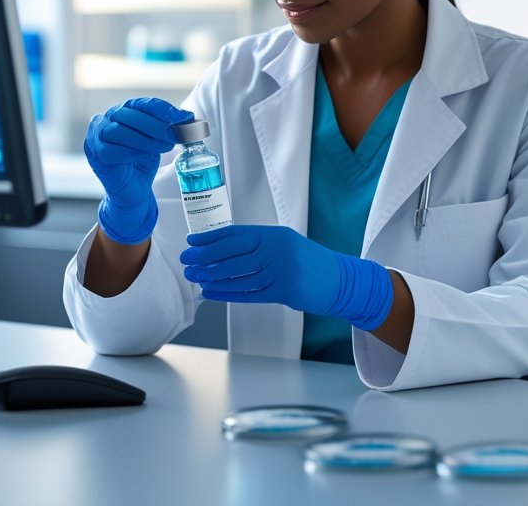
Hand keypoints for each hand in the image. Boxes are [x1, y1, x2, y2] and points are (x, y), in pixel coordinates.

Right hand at [84, 97, 192, 243]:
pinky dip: (129, 151)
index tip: (184, 119)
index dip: (165, 110)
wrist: (132, 189)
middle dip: (155, 125)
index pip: (144, 103)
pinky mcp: (94, 152)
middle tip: (174, 135)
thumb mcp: (159, 141)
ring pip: (118, 131)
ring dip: (144, 139)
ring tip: (163, 147)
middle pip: (130, 114)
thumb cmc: (143, 161)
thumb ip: (170, 128)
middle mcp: (107, 118)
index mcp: (125, 110)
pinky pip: (110, 149)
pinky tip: (142, 156)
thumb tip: (188, 117)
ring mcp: (96, 134)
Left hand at [179, 225, 393, 329]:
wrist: (340, 280)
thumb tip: (222, 251)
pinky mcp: (285, 291)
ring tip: (195, 277)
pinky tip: (211, 291)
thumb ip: (259, 246)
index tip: (192, 241)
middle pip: (233, 253)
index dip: (211, 238)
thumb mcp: (286, 244)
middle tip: (187, 259)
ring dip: (213, 276)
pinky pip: (249, 292)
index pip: (236, 234)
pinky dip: (227, 293)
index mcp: (275, 234)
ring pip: (238, 274)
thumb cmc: (309, 262)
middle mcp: (277, 249)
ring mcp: (282, 271)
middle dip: (205, 256)